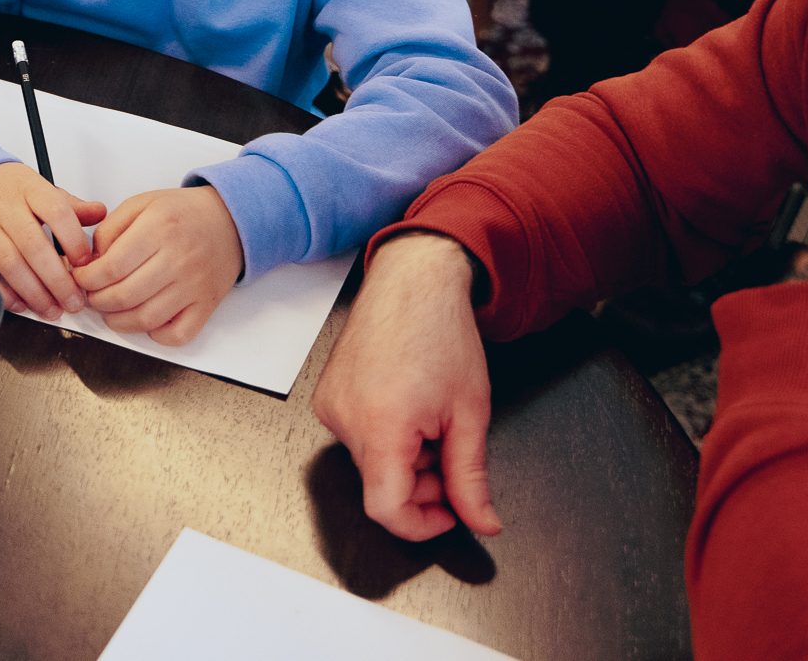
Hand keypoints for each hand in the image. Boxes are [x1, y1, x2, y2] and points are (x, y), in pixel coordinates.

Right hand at [0, 162, 105, 318]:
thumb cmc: (3, 189)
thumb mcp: (38, 187)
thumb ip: (70, 205)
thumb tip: (100, 212)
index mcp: (28, 189)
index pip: (56, 212)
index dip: (74, 242)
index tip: (86, 266)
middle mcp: (4, 207)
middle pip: (34, 247)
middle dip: (58, 281)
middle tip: (74, 301)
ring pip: (9, 264)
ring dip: (34, 293)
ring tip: (52, 309)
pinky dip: (1, 293)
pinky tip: (19, 304)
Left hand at [71, 184, 241, 345]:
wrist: (230, 221)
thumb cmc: (183, 212)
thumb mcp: (141, 204)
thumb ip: (110, 229)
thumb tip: (90, 261)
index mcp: (158, 229)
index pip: (111, 267)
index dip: (87, 279)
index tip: (81, 279)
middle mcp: (178, 259)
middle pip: (124, 296)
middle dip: (97, 301)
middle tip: (92, 296)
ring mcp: (194, 286)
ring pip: (145, 319)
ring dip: (118, 321)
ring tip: (110, 310)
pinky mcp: (206, 305)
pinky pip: (178, 334)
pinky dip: (157, 335)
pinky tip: (146, 321)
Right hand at [311, 233, 501, 540]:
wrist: (412, 282)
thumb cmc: (439, 332)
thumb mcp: (470, 413)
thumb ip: (472, 478)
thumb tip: (480, 519)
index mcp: (381, 425)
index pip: (386, 510)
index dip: (422, 525)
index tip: (448, 515)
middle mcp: (344, 418)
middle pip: (381, 485)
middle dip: (422, 484)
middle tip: (451, 454)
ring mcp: (330, 406)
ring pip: (371, 463)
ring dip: (406, 459)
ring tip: (431, 420)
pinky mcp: (326, 397)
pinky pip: (357, 437)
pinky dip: (387, 437)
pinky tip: (408, 407)